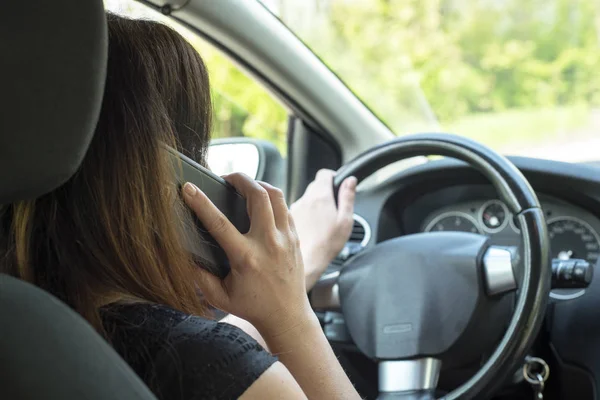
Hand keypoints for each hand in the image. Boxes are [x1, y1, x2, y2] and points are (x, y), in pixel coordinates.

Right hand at [182, 174, 311, 336]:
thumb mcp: (219, 297)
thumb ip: (200, 277)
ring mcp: (286, 238)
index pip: (220, 223)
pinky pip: (285, 207)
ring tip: (245, 186)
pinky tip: (261, 203)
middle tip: (226, 177)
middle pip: (258, 196)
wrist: (288, 316)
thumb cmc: (252, 306)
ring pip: (276, 196)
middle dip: (240, 179)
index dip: (201, 203)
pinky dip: (272, 199)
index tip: (188, 188)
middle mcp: (268, 243)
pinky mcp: (295, 237)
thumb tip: (186, 255)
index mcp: (246, 258)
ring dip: (259, 184)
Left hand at [290, 169, 356, 289]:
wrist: (308, 262)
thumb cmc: (327, 245)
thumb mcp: (345, 221)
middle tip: (332, 206)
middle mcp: (305, 199)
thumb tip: (350, 181)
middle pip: (315, 185)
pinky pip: (298, 208)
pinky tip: (311, 227)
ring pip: (306, 197)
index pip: (324, 174)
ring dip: (313, 203)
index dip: (333, 177)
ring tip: (321, 220)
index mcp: (320, 197)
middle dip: (324, 191)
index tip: (337, 185)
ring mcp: (295, 208)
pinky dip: (305, 213)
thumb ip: (348, 197)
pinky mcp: (288, 217)